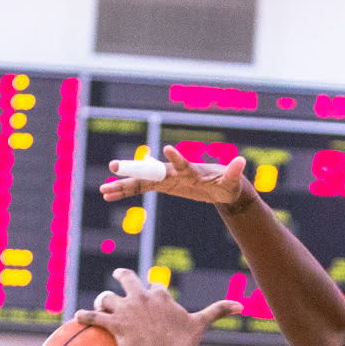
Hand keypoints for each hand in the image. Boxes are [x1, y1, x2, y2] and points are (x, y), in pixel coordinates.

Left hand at [77, 268, 238, 345]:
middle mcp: (141, 297)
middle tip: (118, 278)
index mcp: (161, 295)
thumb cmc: (183, 344)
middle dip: (122, 278)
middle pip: (128, 280)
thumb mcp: (201, 325)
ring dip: (102, 302)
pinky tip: (75, 318)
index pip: (155, 286)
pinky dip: (83, 316)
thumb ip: (219, 310)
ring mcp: (125, 309)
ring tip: (98, 306)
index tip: (151, 293)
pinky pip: (92, 317)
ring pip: (108, 298)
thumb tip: (242, 305)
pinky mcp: (112, 323)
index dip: (152, 289)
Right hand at [99, 145, 249, 205]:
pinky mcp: (162, 184)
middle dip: (133, 169)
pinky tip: (108, 195)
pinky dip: (125, 191)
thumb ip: (233, 172)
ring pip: (140, 181)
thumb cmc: (227, 183)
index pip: (180, 164)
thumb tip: (241, 162)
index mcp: (190, 170)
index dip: (174, 158)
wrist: (222, 186)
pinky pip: (140, 188)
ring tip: (103, 191)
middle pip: (150, 171)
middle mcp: (174, 171)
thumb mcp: (231, 182)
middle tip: (114, 166)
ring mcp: (166, 177)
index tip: (167, 150)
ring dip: (122, 186)